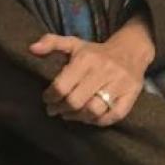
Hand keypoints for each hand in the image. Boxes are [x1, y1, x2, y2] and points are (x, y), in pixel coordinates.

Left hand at [30, 15, 155, 126]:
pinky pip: (113, 116)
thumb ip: (51, 42)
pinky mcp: (131, 94)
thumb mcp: (74, 43)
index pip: (61, 86)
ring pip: (93, 111)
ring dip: (77, 117)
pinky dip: (98, 121)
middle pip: (75, 102)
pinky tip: (89, 117)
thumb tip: (32, 48)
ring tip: (70, 114)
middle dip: (61, 109)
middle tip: (55, 110)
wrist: (132, 50)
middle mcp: (104, 71)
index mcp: (87, 58)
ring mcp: (120, 84)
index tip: (48, 99)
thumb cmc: (96, 52)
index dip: (50, 97)